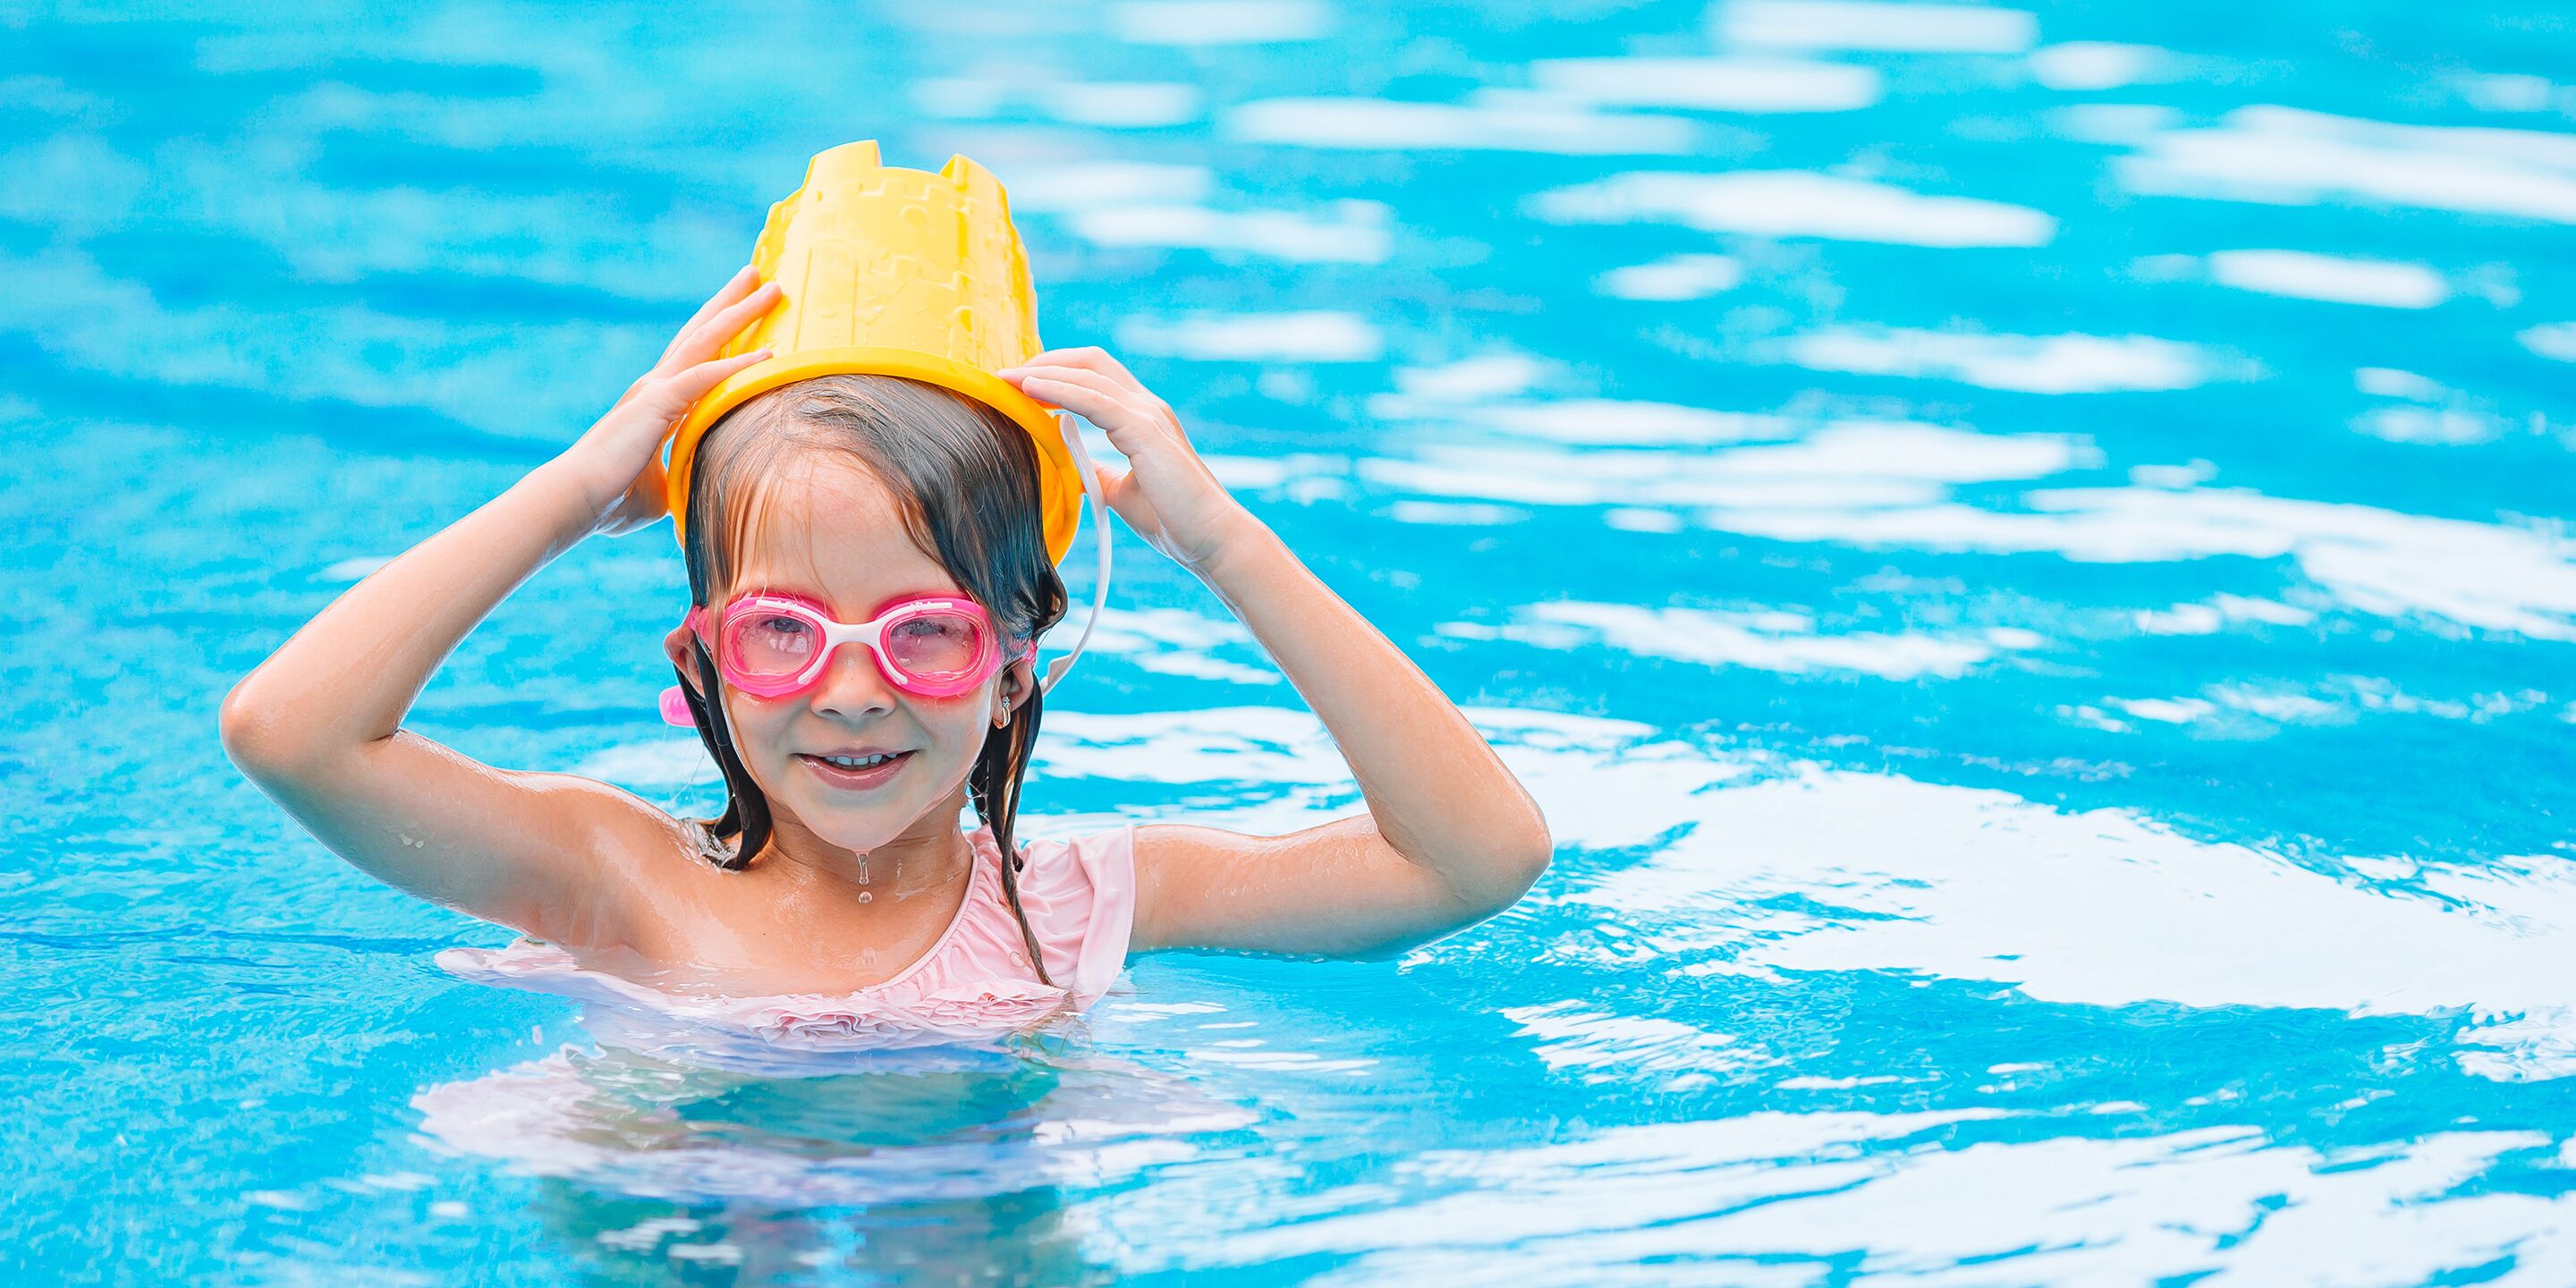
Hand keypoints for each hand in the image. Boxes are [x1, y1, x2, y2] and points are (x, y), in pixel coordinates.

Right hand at [561, 265, 782, 535]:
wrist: (575, 501)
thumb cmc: (611, 501)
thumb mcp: (661, 488)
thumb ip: (683, 478)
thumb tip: (702, 491)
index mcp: (655, 401)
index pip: (695, 357)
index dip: (719, 333)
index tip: (743, 311)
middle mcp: (655, 385)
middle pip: (701, 332)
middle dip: (732, 303)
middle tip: (759, 276)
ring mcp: (654, 390)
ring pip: (706, 340)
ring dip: (739, 313)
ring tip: (770, 287)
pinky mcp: (656, 404)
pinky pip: (705, 378)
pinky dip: (737, 365)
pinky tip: (767, 354)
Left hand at [993, 347, 1253, 571]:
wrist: (1211, 539)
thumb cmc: (1173, 521)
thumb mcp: (1122, 493)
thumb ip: (1099, 475)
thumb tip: (1071, 472)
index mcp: (1144, 418)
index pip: (1096, 376)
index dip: (1057, 373)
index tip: (1019, 386)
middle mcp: (1147, 407)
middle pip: (1090, 362)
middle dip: (1045, 362)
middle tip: (1005, 378)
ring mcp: (1147, 415)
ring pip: (1087, 374)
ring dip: (1042, 372)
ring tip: (1006, 379)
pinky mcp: (1144, 431)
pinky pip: (1092, 399)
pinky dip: (1058, 389)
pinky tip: (1029, 390)